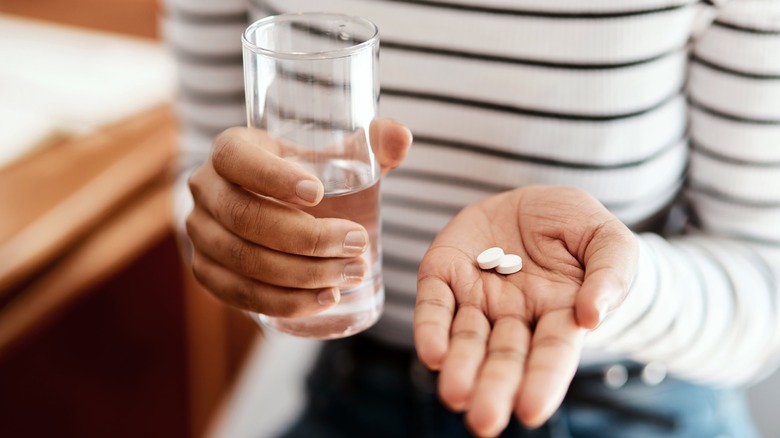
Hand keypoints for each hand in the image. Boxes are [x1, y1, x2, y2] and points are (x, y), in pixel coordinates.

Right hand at [186, 120, 410, 316]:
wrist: (275, 208)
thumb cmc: (308, 176)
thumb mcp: (335, 154)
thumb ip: (373, 143)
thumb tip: (401, 137)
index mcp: (230, 150)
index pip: (237, 159)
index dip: (274, 177)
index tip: (318, 193)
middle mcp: (205, 189)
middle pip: (246, 218)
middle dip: (306, 238)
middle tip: (357, 244)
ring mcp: (200, 234)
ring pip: (244, 260)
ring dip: (302, 274)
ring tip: (351, 273)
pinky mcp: (207, 272)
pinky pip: (239, 294)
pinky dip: (283, 301)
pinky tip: (324, 299)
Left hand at [413, 185, 637, 436]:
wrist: (533, 201)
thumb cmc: (578, 228)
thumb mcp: (609, 241)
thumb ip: (610, 275)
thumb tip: (591, 316)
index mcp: (560, 315)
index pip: (552, 355)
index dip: (542, 381)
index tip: (530, 411)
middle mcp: (515, 316)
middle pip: (504, 358)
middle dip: (494, 389)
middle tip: (483, 421)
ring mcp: (477, 298)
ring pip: (466, 339)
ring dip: (460, 368)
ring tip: (455, 394)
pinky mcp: (444, 274)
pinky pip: (434, 305)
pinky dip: (431, 329)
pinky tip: (432, 354)